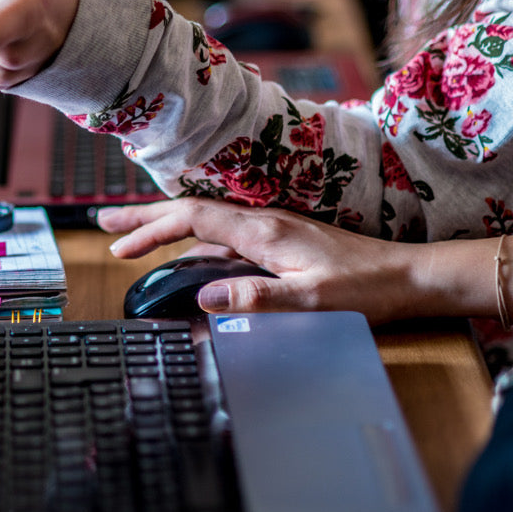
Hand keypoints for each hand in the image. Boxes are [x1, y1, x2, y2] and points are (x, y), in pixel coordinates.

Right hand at [96, 198, 416, 323]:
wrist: (407, 276)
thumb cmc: (365, 289)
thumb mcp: (312, 299)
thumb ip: (258, 297)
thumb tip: (207, 297)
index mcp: (264, 231)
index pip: (193, 219)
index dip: (151, 228)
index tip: (119, 243)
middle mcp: (263, 223)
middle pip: (190, 212)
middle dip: (144, 217)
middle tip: (105, 224)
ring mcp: (270, 230)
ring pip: (204, 223)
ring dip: (166, 228)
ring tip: (132, 236)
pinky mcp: (279, 241)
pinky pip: (222, 236)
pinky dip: (192, 240)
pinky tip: (186, 254)